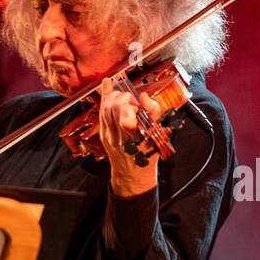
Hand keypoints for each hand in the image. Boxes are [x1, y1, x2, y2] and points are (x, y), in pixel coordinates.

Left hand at [98, 80, 162, 196]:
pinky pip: (101, 111)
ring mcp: (109, 136)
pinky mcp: (103, 134)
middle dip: (124, 98)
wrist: (132, 174)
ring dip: (115, 96)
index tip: (142, 100)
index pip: (129, 118)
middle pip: (115, 109)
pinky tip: (107, 84)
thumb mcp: (157, 138)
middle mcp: (120, 138)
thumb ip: (153, 115)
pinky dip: (105, 96)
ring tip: (125, 96)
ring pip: (106, 108)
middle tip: (133, 100)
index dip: (133, 105)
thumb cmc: (147, 157)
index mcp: (136, 140)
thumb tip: (145, 97)